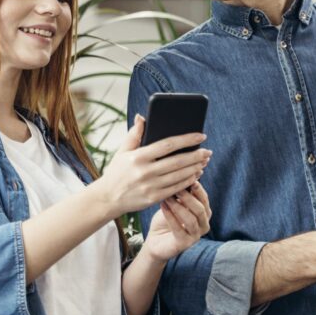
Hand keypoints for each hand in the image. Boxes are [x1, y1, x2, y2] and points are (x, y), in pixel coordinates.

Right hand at [95, 115, 211, 215]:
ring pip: (179, 175)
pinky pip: (176, 188)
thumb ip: (134, 134)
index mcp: (138, 157)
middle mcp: (145, 171)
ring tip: (204, 162)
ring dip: (195, 168)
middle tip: (208, 151)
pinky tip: (195, 174)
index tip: (201, 135)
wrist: (107, 198)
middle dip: (196, 155)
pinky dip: (188, 181)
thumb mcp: (122, 151)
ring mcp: (150, 186)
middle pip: (178, 161)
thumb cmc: (117, 172)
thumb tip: (141, 116)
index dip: (187, 139)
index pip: (168, 144)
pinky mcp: (153, 198)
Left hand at [142, 181, 211, 262]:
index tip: (188, 178)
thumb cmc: (167, 218)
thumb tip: (186, 174)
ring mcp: (196, 236)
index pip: (204, 199)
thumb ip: (182, 193)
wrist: (156, 240)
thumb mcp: (176, 203)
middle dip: (188, 197)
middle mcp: (204, 225)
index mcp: (205, 213)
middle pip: (200, 209)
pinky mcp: (185, 244)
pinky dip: (170, 216)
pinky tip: (162, 206)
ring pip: (190, 219)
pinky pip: (178, 229)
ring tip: (167, 197)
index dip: (197, 189)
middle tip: (176, 188)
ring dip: (178, 207)